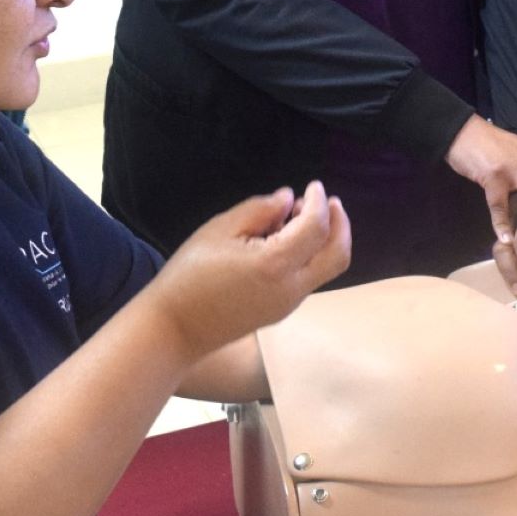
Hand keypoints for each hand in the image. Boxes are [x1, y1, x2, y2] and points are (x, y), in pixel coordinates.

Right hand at [145, 181, 350, 360]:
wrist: (175, 329)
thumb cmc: (189, 276)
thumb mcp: (219, 230)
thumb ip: (258, 210)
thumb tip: (287, 198)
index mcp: (275, 264)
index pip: (316, 227)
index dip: (319, 202)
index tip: (314, 186)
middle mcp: (291, 287)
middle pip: (338, 255)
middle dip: (341, 224)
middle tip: (330, 202)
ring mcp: (290, 303)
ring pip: (327, 269)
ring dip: (325, 240)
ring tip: (299, 217)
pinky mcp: (282, 311)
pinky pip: (309, 278)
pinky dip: (311, 255)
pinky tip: (286, 240)